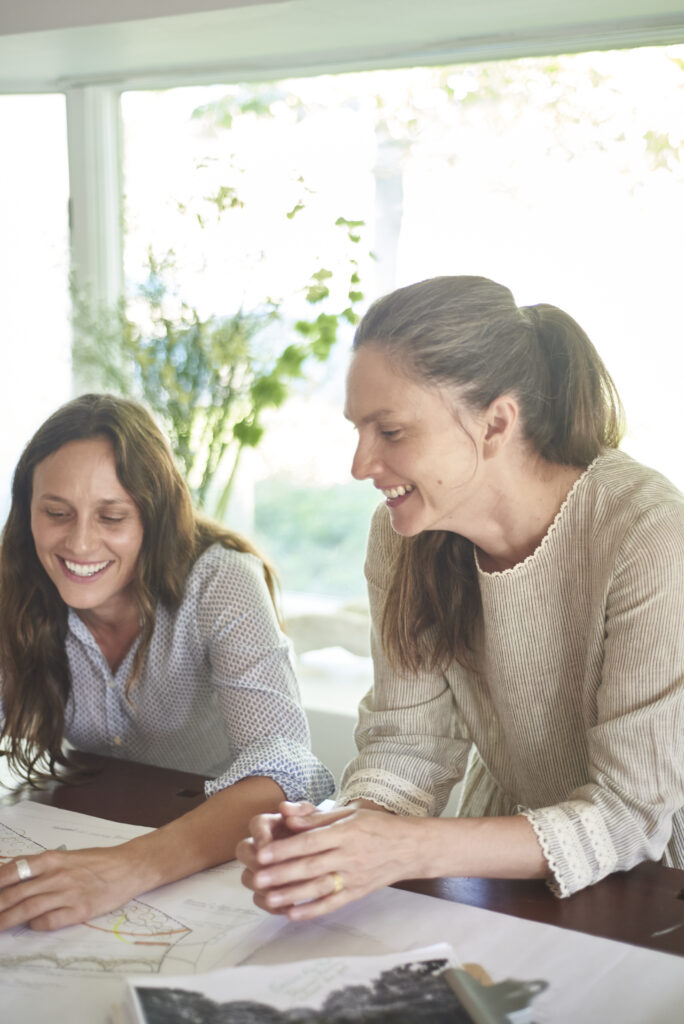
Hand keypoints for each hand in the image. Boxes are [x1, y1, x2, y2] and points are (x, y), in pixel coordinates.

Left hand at [0, 843, 143, 931]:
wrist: (129, 866)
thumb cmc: (97, 861)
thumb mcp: (67, 857)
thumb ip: (41, 867)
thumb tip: (11, 875)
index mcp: (53, 859)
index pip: (13, 870)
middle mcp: (57, 875)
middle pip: (17, 893)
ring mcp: (68, 894)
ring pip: (29, 909)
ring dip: (8, 920)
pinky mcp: (80, 911)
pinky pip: (50, 921)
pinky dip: (37, 925)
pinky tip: (32, 926)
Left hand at [238, 804, 426, 920]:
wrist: (410, 847)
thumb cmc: (376, 826)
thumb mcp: (349, 813)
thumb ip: (316, 818)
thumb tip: (287, 816)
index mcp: (345, 832)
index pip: (310, 841)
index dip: (285, 848)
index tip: (262, 854)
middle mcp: (349, 856)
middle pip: (310, 866)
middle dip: (281, 874)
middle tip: (256, 879)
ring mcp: (354, 876)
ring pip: (318, 887)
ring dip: (292, 895)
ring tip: (268, 900)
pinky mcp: (357, 892)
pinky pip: (333, 903)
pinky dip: (313, 910)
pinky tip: (293, 913)